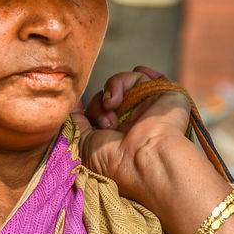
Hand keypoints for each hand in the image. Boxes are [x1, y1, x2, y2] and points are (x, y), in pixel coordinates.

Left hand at [71, 66, 191, 205]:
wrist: (145, 158)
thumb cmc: (115, 159)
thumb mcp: (84, 143)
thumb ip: (76, 121)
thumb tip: (71, 102)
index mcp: (121, 132)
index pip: (102, 108)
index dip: (92, 108)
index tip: (82, 110)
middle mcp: (136, 118)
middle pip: (110, 94)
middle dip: (99, 104)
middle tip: (106, 123)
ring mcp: (149, 104)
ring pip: (122, 81)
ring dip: (112, 91)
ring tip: (113, 108)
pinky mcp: (162, 91)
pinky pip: (140, 74)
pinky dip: (125, 80)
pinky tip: (122, 97)